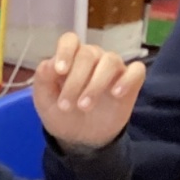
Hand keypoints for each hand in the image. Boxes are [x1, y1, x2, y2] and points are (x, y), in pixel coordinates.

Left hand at [32, 33, 145, 149]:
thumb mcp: (44, 102)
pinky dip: (127, 80)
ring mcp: (113, 68)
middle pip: (88, 54)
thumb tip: (49, 64)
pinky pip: (136, 71)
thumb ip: (43, 80)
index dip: (65, 51)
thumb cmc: (62, 115)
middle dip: (75, 80)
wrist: (80, 139)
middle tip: (66, 106)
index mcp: (71, 58)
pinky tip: (116, 94)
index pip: (70, 40)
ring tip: (84, 106)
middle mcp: (93, 58)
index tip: (60, 71)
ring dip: (96, 84)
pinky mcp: (131, 81)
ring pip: (110, 61)